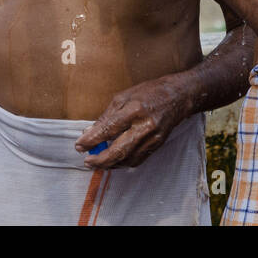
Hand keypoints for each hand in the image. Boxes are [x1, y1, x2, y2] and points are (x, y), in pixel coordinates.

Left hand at [76, 76, 191, 168]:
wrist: (178, 97)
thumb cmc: (148, 93)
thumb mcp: (123, 97)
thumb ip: (107, 116)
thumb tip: (90, 133)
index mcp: (134, 110)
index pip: (109, 129)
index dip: (92, 140)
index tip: (80, 146)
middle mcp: (144, 126)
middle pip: (119, 150)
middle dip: (100, 160)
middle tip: (87, 161)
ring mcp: (153, 138)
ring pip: (127, 159)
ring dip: (110, 164)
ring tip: (97, 163)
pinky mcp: (157, 146)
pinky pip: (137, 160)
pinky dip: (123, 163)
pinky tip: (114, 161)